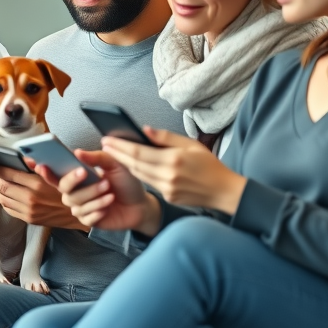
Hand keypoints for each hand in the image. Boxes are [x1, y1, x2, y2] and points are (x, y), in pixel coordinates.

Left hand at [0, 163, 85, 229]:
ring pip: (2, 199)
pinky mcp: (29, 219)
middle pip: (0, 187)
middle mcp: (30, 198)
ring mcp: (29, 211)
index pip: (8, 174)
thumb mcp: (57, 173)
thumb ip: (39, 165)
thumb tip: (23, 157)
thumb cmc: (69, 189)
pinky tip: (3, 193)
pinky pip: (9, 209)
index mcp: (37, 184)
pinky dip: (3, 200)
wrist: (81, 212)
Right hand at [37, 150, 158, 233]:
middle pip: (64, 189)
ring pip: (76, 203)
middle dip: (75, 181)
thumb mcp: (116, 165)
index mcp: (77, 177)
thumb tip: (77, 152)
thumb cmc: (126, 183)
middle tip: (87, 173)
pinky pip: (85, 217)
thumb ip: (97, 158)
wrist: (140, 205)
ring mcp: (81, 207)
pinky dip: (97, 210)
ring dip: (93, 196)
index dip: (45, 171)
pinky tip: (107, 206)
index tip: (41, 165)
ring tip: (109, 191)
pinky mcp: (89, 220)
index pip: (55, 175)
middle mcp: (75, 192)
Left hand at [101, 127, 246, 213]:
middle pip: (134, 164)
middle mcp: (168, 176)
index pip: (139, 152)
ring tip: (114, 153)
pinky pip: (148, 182)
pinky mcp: (168, 197)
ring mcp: (167, 189)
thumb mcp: (191, 144)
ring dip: (124, 163)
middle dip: (117, 154)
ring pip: (139, 174)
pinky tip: (131, 165)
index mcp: (174, 160)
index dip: (120, 146)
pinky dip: (138, 172)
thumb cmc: (209, 165)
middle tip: (104, 145)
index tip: (107, 139)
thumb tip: (144, 130)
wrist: (223, 191)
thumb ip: (166, 137)